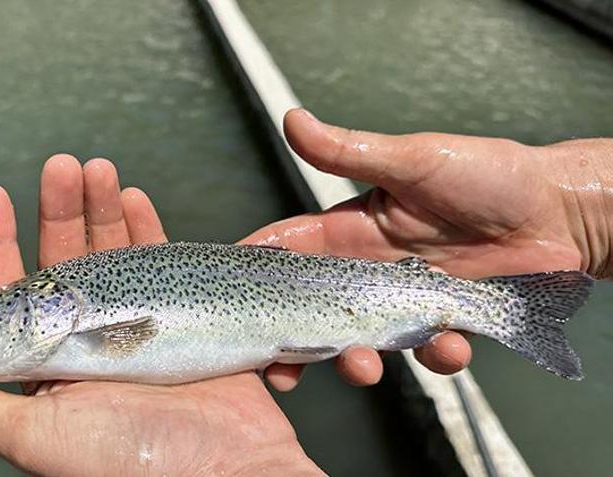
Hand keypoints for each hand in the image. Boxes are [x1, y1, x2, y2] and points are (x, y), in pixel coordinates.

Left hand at [0, 155, 322, 476]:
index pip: (9, 296)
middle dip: (59, 210)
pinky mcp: (182, 316)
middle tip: (59, 168)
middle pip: (65, 261)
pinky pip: (162, 260)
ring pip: (112, 252)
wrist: (229, 469)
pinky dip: (149, 227)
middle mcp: (88, 344)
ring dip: (102, 208)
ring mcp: (136, 326)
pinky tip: (135, 200)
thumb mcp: (42, 436)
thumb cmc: (135, 462)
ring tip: (96, 170)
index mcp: (48, 370)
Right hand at [250, 109, 611, 387]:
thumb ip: (348, 151)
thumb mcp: (412, 160)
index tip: (229, 297)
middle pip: (315, 313)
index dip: (257, 271)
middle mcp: (370, 270)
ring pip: (365, 343)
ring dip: (358, 363)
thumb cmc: (488, 174)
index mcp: (351, 230)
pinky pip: (428, 353)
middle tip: (282, 371)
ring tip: (365, 367)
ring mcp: (406, 301)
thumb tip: (292, 119)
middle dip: (295, 344)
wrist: (560, 209)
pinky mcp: (445, 323)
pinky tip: (448, 345)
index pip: (289, 250)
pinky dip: (435, 356)